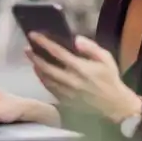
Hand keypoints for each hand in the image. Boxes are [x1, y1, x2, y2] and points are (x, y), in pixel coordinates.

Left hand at [26, 33, 141, 123]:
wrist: (114, 106)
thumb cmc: (110, 79)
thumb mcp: (106, 59)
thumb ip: (91, 47)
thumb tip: (76, 39)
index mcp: (80, 68)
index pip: (57, 52)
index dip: (43, 42)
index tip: (33, 35)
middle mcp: (70, 80)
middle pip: (46, 67)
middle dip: (34, 57)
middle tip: (27, 48)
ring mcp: (66, 92)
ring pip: (45, 79)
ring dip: (37, 68)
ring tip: (32, 59)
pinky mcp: (65, 101)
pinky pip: (50, 89)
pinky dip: (43, 80)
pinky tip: (41, 74)